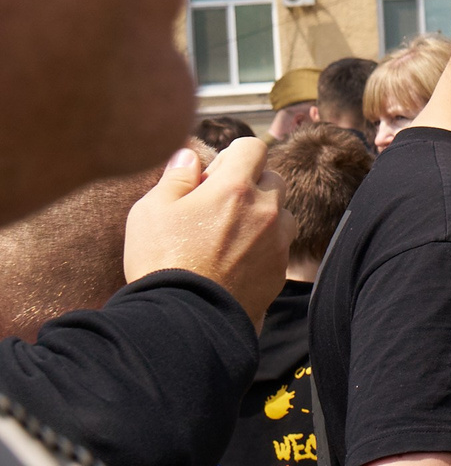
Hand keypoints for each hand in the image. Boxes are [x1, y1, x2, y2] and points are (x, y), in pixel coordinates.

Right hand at [124, 140, 287, 325]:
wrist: (183, 317)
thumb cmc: (161, 259)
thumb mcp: (152, 209)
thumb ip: (175, 177)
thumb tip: (190, 156)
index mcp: (236, 188)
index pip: (253, 148)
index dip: (233, 156)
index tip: (212, 176)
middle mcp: (266, 210)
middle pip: (273, 179)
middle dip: (250, 185)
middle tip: (217, 206)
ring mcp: (277, 241)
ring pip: (283, 213)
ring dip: (264, 215)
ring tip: (229, 235)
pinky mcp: (280, 270)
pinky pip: (280, 246)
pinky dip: (264, 246)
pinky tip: (235, 260)